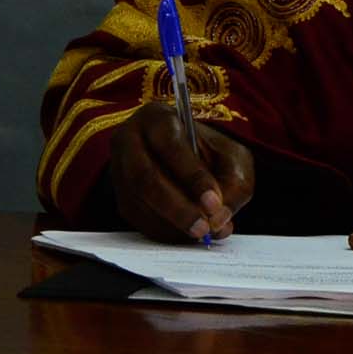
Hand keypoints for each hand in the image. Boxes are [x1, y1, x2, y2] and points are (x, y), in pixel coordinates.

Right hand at [109, 103, 253, 242]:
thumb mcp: (231, 156)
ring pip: (138, 202)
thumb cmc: (210, 152)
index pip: (171, 146)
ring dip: (171, 224)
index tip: (214, 202)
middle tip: (204, 228)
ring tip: (200, 233)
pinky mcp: (120, 195)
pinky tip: (184, 235)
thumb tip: (218, 218)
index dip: (192, 176)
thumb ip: (234, 182)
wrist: (187, 156)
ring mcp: (119, 169)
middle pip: (145, 178)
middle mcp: (129, 140)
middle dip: (178, 208)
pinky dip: (162, 231)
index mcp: (157, 118)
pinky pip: (136, 218)